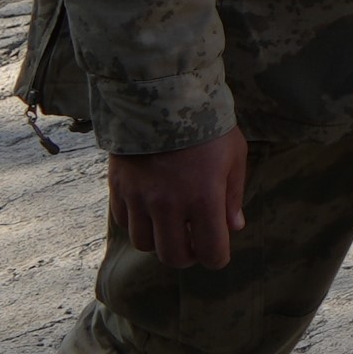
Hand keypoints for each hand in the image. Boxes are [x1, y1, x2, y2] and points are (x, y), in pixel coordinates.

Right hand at [109, 129, 248, 269]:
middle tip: (193, 242)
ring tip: (170, 224)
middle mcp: (168, 204)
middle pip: (173, 256)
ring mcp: (140, 197)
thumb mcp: (233, 155)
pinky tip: (149, 207)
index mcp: (203, 198)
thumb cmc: (207, 125)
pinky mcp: (119, 187)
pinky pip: (124, 221)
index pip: (210, 251)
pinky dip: (137, 222)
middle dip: (187, 256)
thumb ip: (232, 196)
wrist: (163, 95)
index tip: (218, 252)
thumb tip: (233, 227)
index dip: (217, 258)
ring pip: (145, 243)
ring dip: (160, 240)